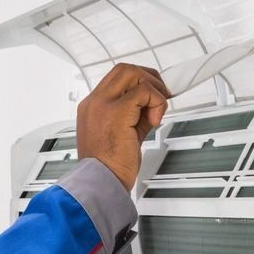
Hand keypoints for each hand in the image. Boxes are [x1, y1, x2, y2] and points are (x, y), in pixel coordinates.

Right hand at [76, 64, 169, 190]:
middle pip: (124, 70)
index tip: (153, 96)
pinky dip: (156, 101)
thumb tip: (154, 105)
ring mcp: (103, 105)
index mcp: (92, 107)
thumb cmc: (109, 167)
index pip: (117, 80)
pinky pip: (143, 91)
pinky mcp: (117, 112)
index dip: (139, 83)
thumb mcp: (124, 134)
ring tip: (158, 109)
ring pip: (132, 73)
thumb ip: (136, 116)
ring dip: (153, 88)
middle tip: (162, 96)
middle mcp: (94, 102)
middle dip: (149, 78)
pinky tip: (155, 120)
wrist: (101, 183)